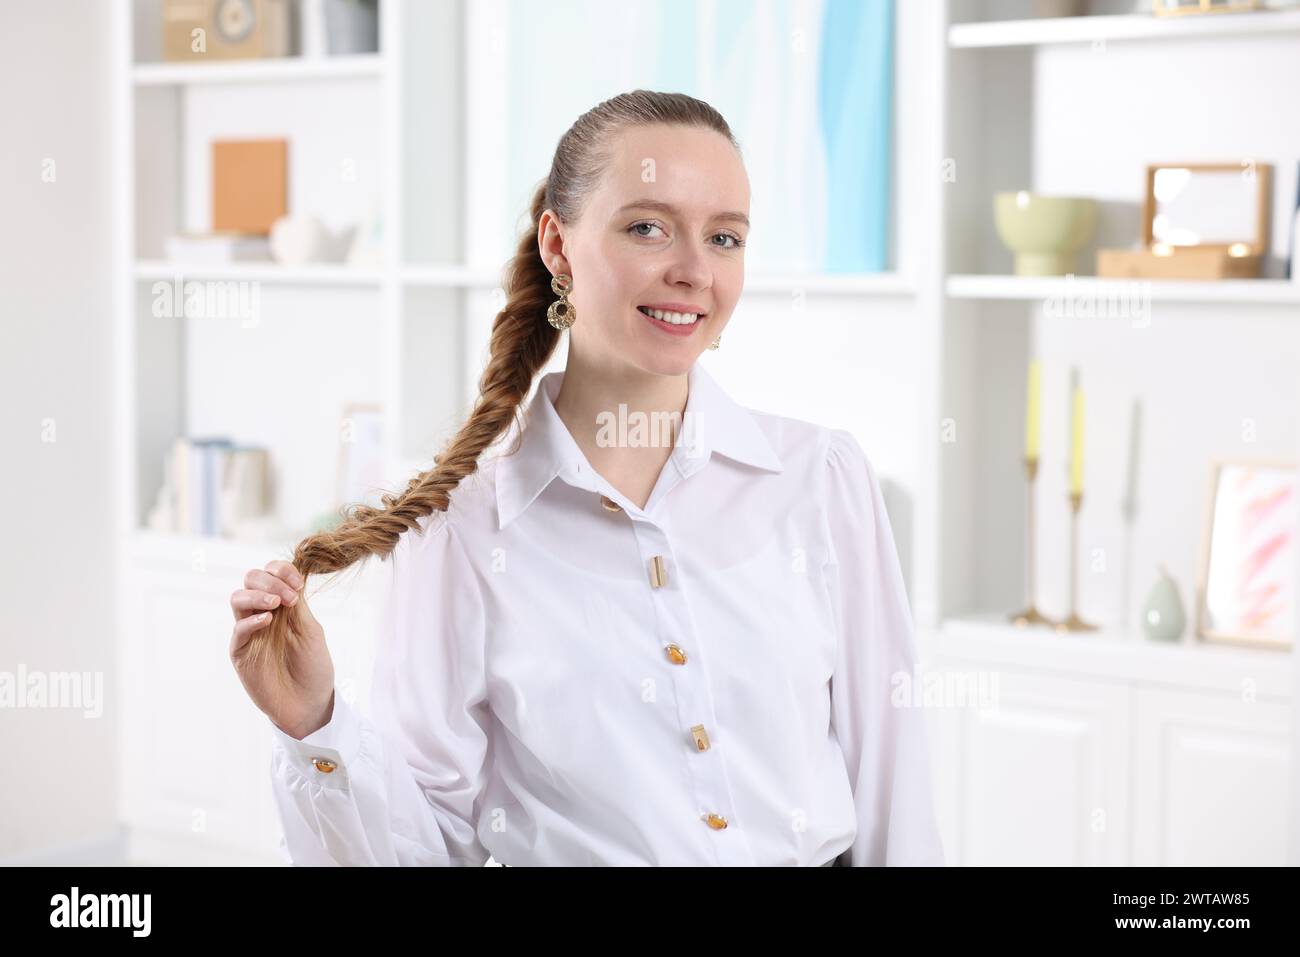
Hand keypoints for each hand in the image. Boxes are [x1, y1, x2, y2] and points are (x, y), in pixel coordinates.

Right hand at [229, 559, 333, 738]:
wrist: (309, 704)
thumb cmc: (313, 667)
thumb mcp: (311, 631)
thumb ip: (298, 606)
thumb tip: (290, 577)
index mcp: (282, 605)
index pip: (272, 573)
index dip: (282, 570)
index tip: (298, 583)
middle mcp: (262, 613)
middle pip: (250, 580)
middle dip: (269, 579)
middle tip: (289, 596)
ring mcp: (250, 632)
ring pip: (238, 598)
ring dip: (257, 594)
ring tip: (276, 603)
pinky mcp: (241, 653)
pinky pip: (238, 629)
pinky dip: (251, 620)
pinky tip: (268, 621)